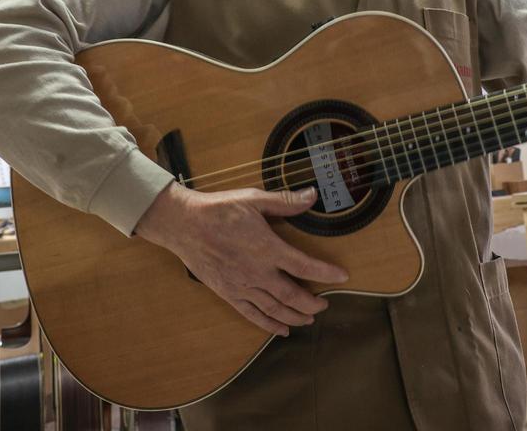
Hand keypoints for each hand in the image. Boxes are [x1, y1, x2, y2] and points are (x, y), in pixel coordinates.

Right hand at [134, 183, 348, 336]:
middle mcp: (257, 272)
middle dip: (312, 304)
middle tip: (325, 305)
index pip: (304, 266)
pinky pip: (252, 314)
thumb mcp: (254, 199)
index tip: (342, 277)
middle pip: (292, 296)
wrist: (184, 224)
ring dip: (295, 317)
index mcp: (267, 248)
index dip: (326, 274)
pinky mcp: (228, 293)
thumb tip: (312, 195)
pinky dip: (269, 324)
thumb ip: (285, 202)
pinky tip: (281, 330)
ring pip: (275, 309)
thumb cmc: (218, 209)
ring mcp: (242, 285)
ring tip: (309, 319)